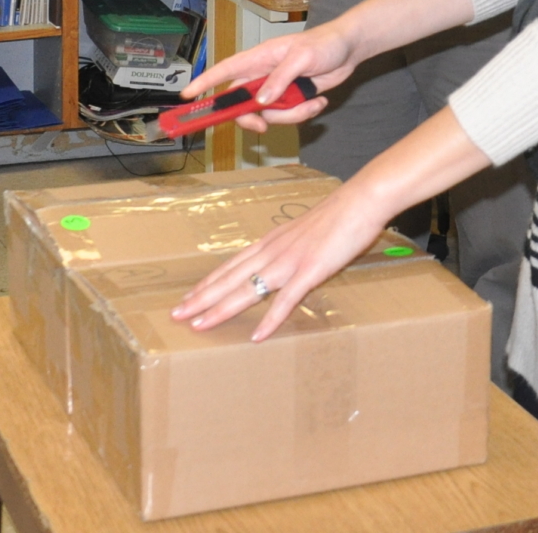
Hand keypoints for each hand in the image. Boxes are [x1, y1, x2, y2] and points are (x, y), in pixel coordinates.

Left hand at [171, 177, 399, 340]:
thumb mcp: (303, 233)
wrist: (360, 201)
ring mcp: (289, 261)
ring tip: (200, 325)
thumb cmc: (337, 217)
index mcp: (270, 243)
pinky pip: (286, 299)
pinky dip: (271, 318)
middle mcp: (272, 251)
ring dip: (221, 308)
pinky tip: (258, 336)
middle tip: (176, 315)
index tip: (187, 298)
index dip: (207, 284)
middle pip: (229, 278)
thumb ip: (289, 249)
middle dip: (201, 298)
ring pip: (247, 288)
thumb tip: (280, 265)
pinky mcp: (310, 270)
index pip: (229, 266)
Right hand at [176, 23, 358, 133]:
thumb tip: (259, 101)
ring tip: (314, 101)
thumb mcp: (301, 58)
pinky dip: (305, 113)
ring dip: (291, 115)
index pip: (226, 71)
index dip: (205, 83)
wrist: (348, 49)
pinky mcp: (293, 100)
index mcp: (259, 59)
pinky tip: (320, 100)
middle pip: (243, 103)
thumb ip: (280, 79)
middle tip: (262, 126)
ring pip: (270, 114)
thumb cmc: (323, 44)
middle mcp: (264, 75)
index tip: (188, 95)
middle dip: (251, 117)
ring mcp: (278, 89)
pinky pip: (290, 116)